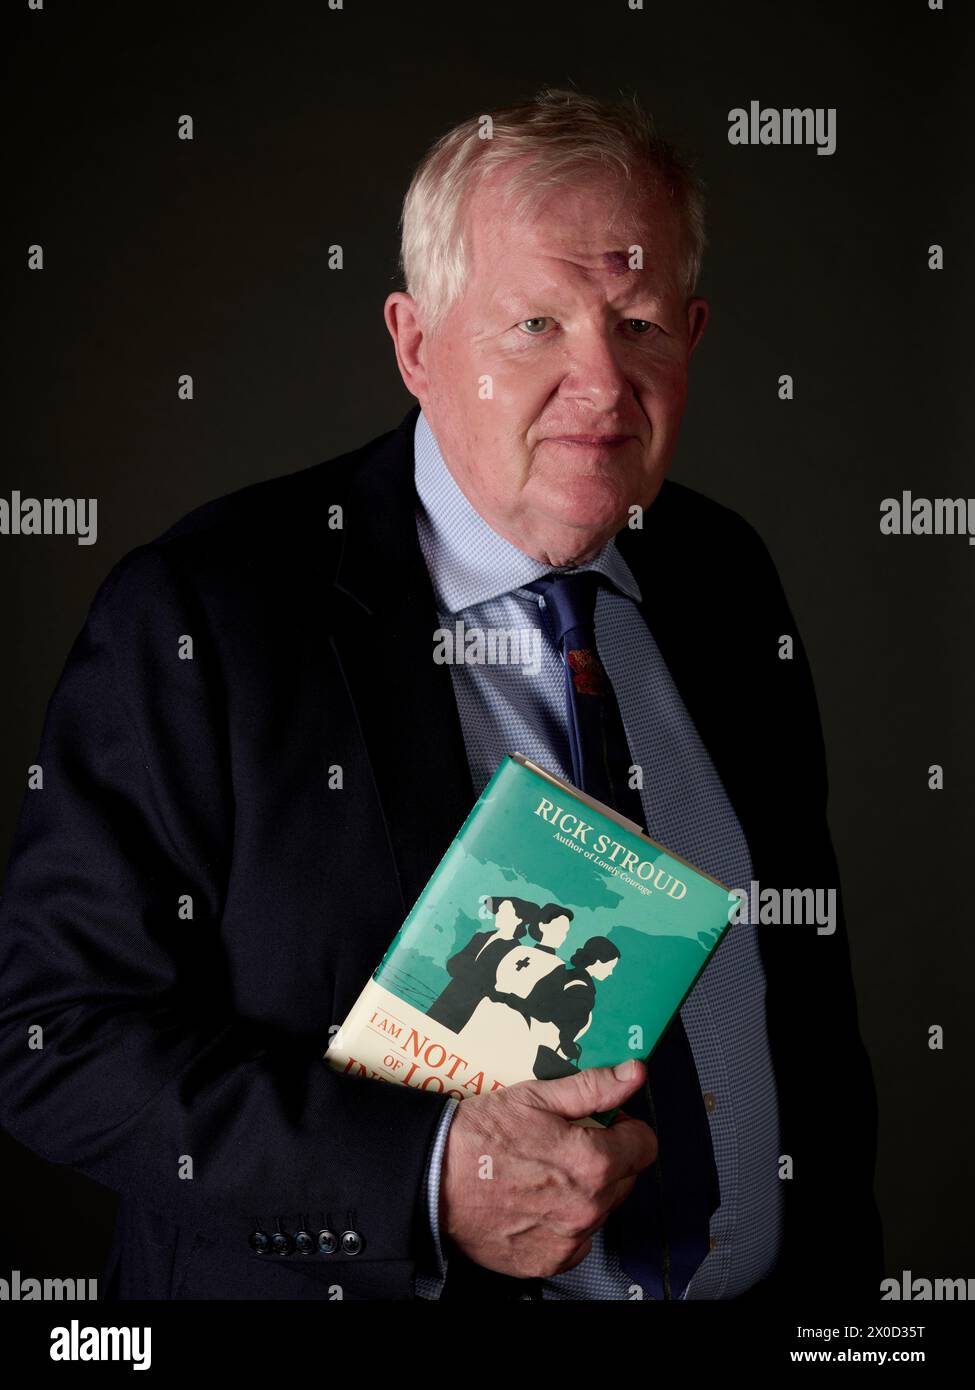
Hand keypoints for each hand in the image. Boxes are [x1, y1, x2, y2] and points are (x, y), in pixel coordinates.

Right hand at [439, 1058, 656, 1278]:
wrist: (435, 1178)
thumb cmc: (481, 1136)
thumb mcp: (537, 1096)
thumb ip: (594, 1087)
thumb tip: (632, 1073)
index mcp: (592, 1163)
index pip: (644, 1146)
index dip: (626, 1128)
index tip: (605, 1123)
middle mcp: (586, 1207)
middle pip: (625, 1178)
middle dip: (606, 1158)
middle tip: (566, 1144)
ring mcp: (568, 1239)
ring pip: (601, 1209)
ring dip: (585, 1190)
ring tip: (545, 1171)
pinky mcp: (548, 1260)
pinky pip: (576, 1240)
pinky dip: (564, 1221)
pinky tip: (537, 1200)